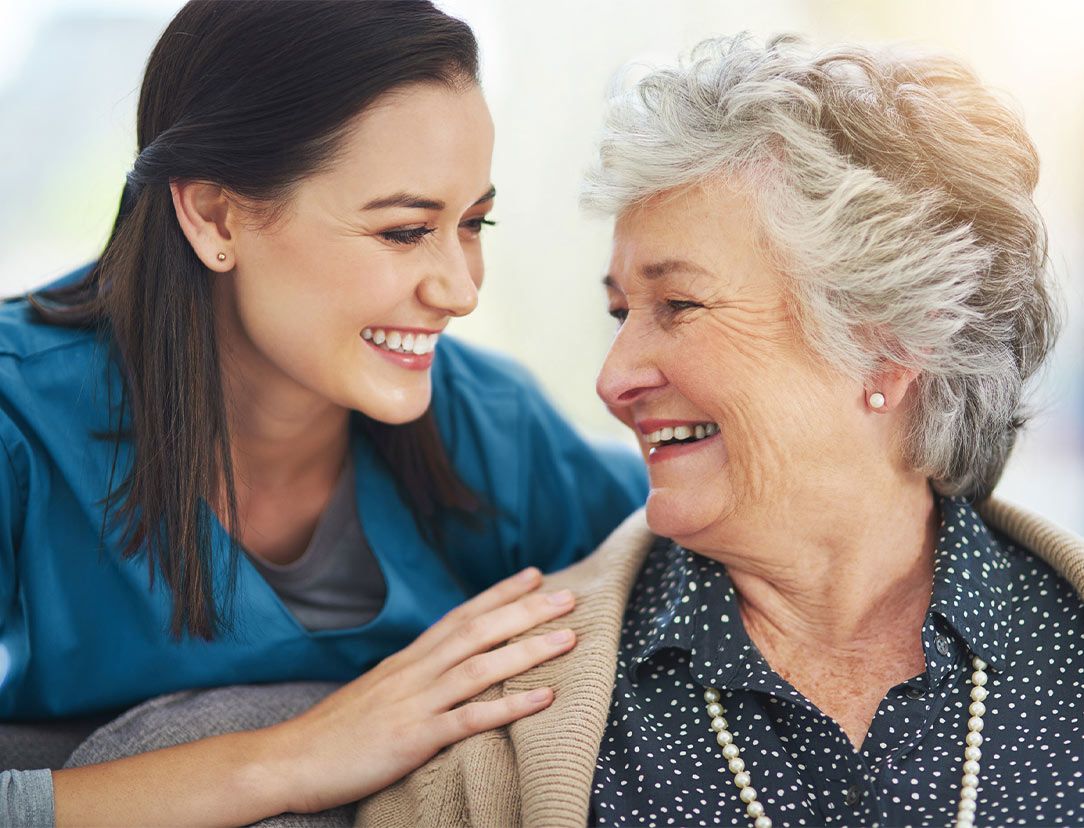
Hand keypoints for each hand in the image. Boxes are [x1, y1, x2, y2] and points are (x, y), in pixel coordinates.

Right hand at [265, 567, 575, 813]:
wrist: (289, 759)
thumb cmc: (336, 730)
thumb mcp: (379, 689)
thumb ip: (415, 675)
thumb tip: (448, 665)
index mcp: (408, 659)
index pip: (462, 614)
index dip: (501, 593)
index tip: (536, 575)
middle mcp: (415, 672)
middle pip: (479, 631)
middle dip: (527, 611)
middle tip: (571, 595)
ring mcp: (415, 703)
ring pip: (481, 667)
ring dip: (528, 650)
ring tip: (569, 639)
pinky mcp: (413, 738)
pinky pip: (470, 720)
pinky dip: (510, 707)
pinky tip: (544, 699)